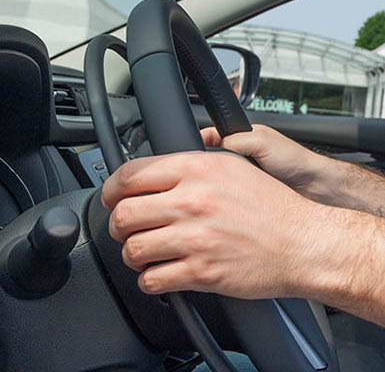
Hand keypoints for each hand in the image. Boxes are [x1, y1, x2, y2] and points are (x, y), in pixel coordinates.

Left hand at [102, 151, 321, 298]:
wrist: (303, 242)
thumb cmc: (272, 207)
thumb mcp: (233, 167)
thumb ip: (191, 165)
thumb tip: (156, 174)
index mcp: (198, 170)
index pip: (132, 174)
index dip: (112, 187)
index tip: (111, 196)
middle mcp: (193, 202)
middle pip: (125, 213)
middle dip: (117, 224)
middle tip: (125, 228)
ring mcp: (195, 239)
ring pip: (134, 249)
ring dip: (132, 253)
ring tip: (142, 252)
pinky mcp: (201, 272)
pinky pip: (153, 280)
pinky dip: (149, 280)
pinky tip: (158, 274)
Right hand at [201, 125, 331, 201]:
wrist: (313, 186)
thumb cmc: (295, 160)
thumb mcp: (262, 142)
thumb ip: (235, 141)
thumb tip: (214, 149)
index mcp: (241, 136)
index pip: (210, 135)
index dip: (199, 142)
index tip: (192, 152)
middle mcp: (240, 154)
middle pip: (210, 158)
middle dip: (207, 165)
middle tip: (209, 172)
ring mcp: (242, 174)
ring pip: (217, 177)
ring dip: (218, 182)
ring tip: (223, 185)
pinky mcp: (245, 192)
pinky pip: (228, 192)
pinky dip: (227, 195)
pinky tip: (231, 197)